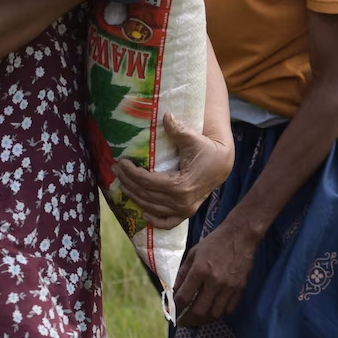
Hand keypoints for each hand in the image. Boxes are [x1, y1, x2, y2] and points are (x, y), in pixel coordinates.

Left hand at [113, 112, 230, 228]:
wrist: (222, 164)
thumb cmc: (207, 149)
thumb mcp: (192, 138)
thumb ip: (177, 129)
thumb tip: (165, 115)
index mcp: (181, 186)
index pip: (148, 182)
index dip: (131, 173)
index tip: (120, 162)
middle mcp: (182, 202)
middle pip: (146, 194)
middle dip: (128, 182)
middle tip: (115, 170)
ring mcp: (185, 210)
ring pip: (152, 207)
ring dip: (134, 196)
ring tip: (121, 184)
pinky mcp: (186, 212)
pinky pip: (168, 222)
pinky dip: (155, 220)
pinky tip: (143, 212)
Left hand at [171, 221, 256, 326]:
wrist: (240, 236)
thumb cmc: (215, 242)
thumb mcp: (194, 253)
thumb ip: (183, 272)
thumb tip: (176, 291)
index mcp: (200, 270)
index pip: (185, 297)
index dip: (176, 308)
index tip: (172, 313)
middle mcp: (214, 281)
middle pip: (199, 311)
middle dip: (188, 320)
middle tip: (182, 322)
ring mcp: (229, 287)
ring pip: (214, 314)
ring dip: (203, 320)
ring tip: (196, 320)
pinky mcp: (240, 289)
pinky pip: (228, 309)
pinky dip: (219, 315)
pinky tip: (212, 312)